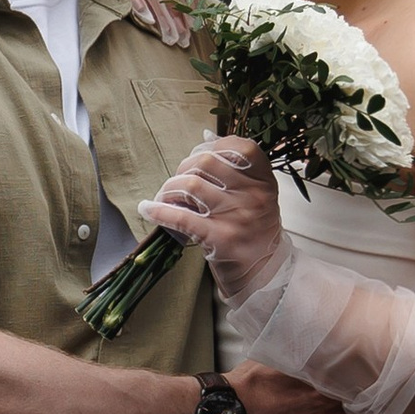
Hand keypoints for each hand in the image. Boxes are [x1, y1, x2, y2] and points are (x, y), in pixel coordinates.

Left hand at [144, 134, 282, 297]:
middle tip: (176, 183)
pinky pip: (181, 218)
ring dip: (168, 189)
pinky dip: (158, 211)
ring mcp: (238, 217)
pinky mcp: (220, 239)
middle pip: (207, 162)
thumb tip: (206, 137)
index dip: (212, 147)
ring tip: (164, 198)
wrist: (266, 276)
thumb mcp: (256, 196)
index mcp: (264, 181)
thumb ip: (236, 168)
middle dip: (182, 168)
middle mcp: (254, 196)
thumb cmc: (254, 233)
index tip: (197, 157)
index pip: (240, 147)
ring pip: (191, 186)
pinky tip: (148, 209)